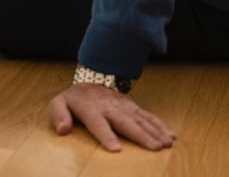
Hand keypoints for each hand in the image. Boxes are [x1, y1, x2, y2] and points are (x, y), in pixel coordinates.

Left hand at [48, 83, 175, 150]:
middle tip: (154, 148)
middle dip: (140, 135)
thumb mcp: (58, 104)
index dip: (106, 136)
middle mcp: (109, 107)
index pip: (98, 123)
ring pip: (140, 118)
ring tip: (166, 144)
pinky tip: (170, 135)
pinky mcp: (132, 105)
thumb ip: (58, 115)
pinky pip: (147, 115)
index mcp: (89, 109)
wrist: (88, 79)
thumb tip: (63, 129)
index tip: (115, 148)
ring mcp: (122, 105)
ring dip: (155, 131)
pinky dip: (160, 124)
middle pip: (125, 122)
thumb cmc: (73, 99)